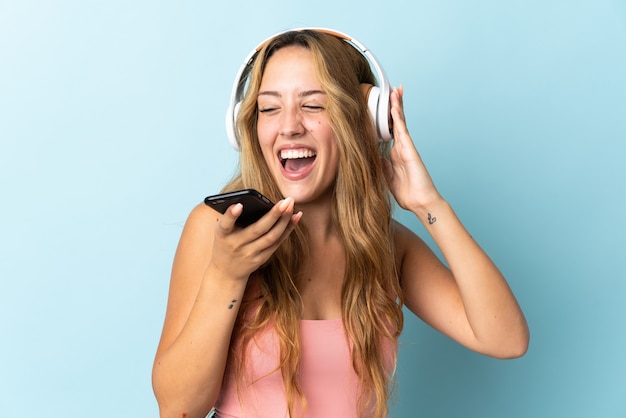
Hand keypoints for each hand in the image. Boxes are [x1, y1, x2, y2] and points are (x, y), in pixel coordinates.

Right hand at [209, 197, 301, 280]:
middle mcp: (236, 245)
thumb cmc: (225, 243)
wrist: (226, 272)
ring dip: (284, 220)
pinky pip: (277, 242)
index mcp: (222, 235)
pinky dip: (288, 228)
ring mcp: (250, 254)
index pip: (225, 225)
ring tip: (291, 205)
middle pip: (257, 230)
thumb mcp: (222, 231)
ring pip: (271, 237)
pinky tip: (296, 216)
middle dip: (273, 214)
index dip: (231, 215)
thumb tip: (257, 200)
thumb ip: (233, 218)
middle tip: (285, 201)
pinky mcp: (261, 258)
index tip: (239, 205)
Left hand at [383, 86, 441, 211]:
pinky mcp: (410, 150)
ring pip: (399, 122)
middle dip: (394, 107)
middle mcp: (401, 147)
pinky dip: (398, 117)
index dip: (386, 119)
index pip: (389, 132)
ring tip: (394, 90)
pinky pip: (402, 130)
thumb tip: (371, 155)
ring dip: (396, 106)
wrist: (420, 202)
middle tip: (391, 90)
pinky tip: (394, 106)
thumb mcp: (386, 178)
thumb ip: (380, 165)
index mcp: (394, 154)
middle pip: (396, 122)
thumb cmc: (407, 193)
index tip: (381, 107)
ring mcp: (406, 147)